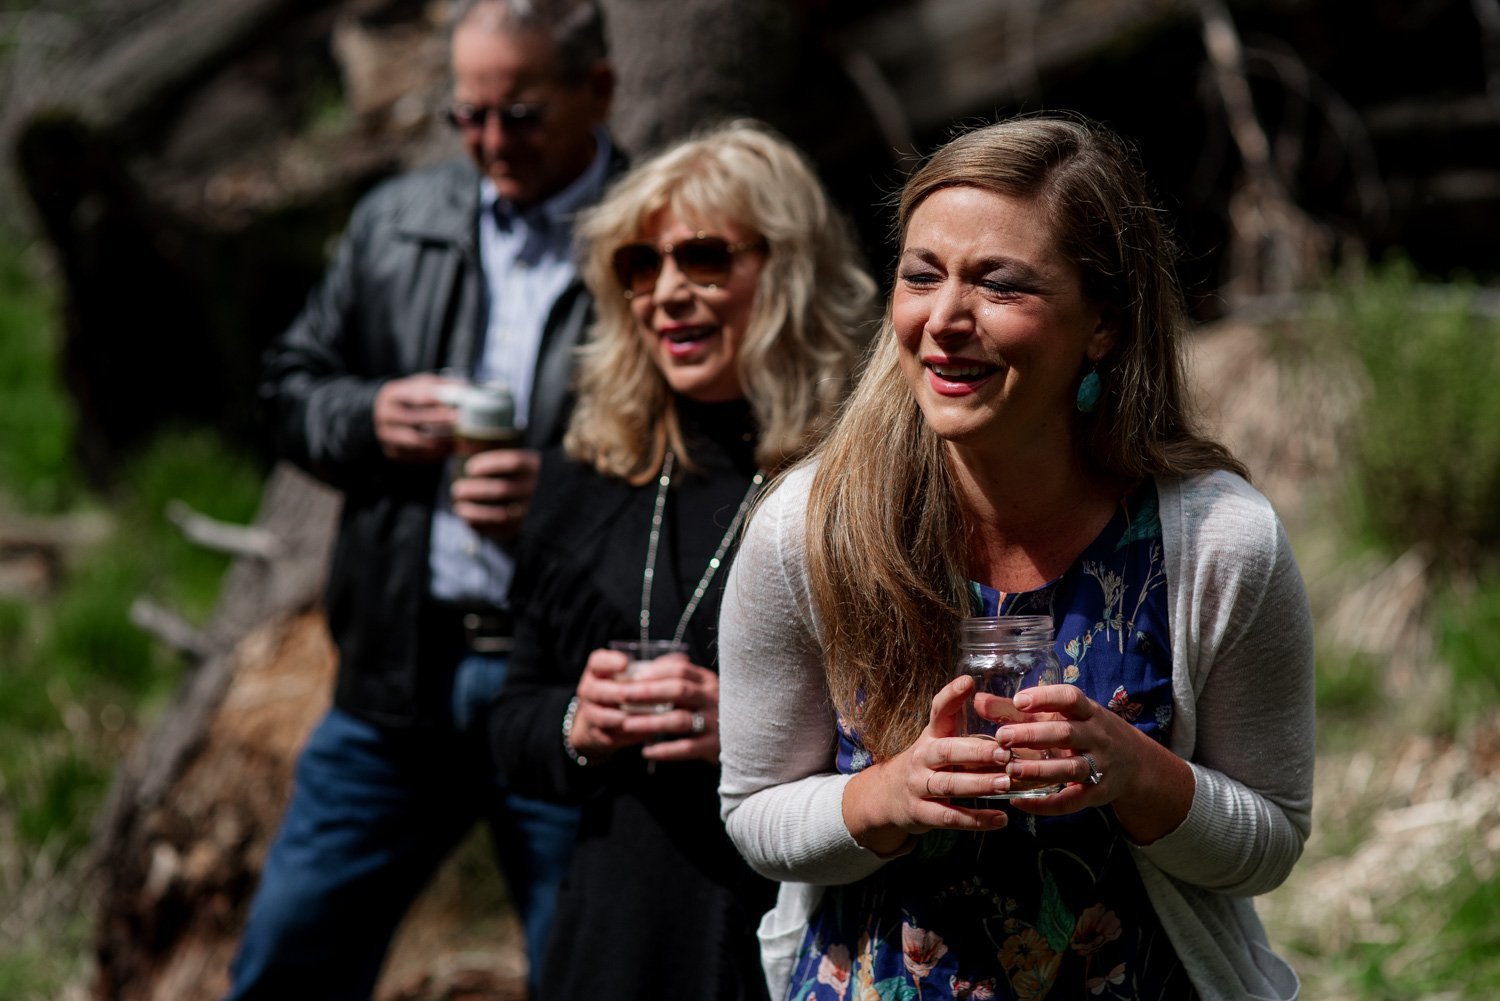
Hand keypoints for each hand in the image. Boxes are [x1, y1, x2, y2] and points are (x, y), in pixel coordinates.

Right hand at [373, 374, 460, 461]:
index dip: (435, 400)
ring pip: (415, 441)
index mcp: (392, 396)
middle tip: (458, 420)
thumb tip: (464, 388)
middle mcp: (386, 416)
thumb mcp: (419, 384)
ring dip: (438, 440)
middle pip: (414, 419)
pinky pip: (416, 455)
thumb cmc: (408, 397)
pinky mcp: (393, 452)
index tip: (454, 402)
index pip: (414, 397)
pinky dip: (434, 453)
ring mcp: (387, 436)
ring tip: (456, 437)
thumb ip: (440, 385)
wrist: (382, 415)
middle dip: (439, 420)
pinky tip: (448, 448)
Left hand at [451, 448, 539, 538]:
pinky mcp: (524, 527)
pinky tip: (468, 521)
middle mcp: (535, 488)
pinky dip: (482, 527)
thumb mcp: (516, 454)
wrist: (545, 494)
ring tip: (458, 508)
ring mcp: (531, 509)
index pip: (512, 463)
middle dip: (474, 491)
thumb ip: (492, 447)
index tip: (469, 468)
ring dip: (474, 512)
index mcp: (533, 465)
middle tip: (457, 490)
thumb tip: (455, 433)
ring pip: (500, 514)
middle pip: (502, 490)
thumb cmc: (518, 470)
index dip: (488, 465)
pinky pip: (502, 531)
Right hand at [564, 648, 648, 760]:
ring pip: (607, 717)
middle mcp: (588, 690)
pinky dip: (632, 734)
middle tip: (649, 693)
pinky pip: (613, 735)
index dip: (610, 662)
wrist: (599, 719)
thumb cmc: (623, 688)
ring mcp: (590, 713)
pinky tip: (651, 731)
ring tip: (654, 716)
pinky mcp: (597, 734)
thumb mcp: (632, 674)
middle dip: (625, 693)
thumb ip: (654, 666)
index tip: (626, 663)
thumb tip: (682, 659)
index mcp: (597, 670)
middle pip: (600, 691)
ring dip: (631, 717)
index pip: (598, 661)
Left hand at [617, 655, 721, 764]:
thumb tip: (644, 667)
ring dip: (650, 722)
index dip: (654, 671)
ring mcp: (715, 722)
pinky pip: (686, 748)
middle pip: (678, 690)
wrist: (749, 739)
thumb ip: (679, 677)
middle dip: (647, 692)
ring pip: (679, 719)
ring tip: (627, 725)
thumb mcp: (703, 689)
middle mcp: (713, 698)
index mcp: (708, 681)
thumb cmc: (714, 710)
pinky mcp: (714, 746)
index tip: (632, 676)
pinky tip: (646, 751)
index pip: (680, 669)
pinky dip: (665, 750)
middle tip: (622, 696)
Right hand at [840, 675, 1009, 854]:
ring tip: (1006, 783)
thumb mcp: (937, 740)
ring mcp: (919, 786)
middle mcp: (922, 758)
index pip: (937, 711)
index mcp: (930, 736)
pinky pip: (950, 817)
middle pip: (947, 751)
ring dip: (978, 785)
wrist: (887, 796)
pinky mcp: (921, 813)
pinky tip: (1001, 819)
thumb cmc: (926, 764)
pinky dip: (976, 819)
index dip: (950, 696)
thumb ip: (960, 724)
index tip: (968, 682)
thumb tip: (993, 699)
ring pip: (949, 785)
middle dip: (976, 752)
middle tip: (1004, 752)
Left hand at [994, 684, 1193, 843]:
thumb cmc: (1087, 731)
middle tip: (1002, 737)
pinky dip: (1045, 805)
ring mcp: (1099, 767)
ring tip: (1009, 771)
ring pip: (1069, 769)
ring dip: (1038, 771)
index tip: (1019, 700)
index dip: (1046, 698)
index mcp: (1089, 712)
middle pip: (1066, 734)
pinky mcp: (1097, 794)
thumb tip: (978, 700)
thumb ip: (1018, 710)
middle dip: (1033, 735)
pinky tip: (1018, 802)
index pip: (1071, 698)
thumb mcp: (1063, 716)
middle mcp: (1097, 737)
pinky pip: (1071, 802)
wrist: (1137, 765)